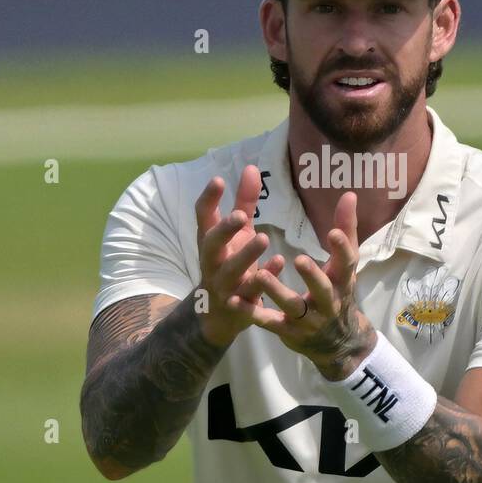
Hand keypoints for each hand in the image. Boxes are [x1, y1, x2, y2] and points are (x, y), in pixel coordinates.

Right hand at [194, 165, 284, 347]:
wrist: (219, 315)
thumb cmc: (230, 263)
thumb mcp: (237, 234)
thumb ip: (244, 203)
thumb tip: (251, 167)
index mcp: (210, 242)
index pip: (203, 218)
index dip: (208, 199)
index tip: (218, 180)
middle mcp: (213, 263)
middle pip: (211, 246)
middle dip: (223, 231)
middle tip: (239, 216)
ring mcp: (225, 286)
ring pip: (232, 272)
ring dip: (246, 256)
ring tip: (263, 238)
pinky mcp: (240, 306)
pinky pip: (252, 294)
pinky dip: (265, 278)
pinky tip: (278, 263)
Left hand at [235, 191, 377, 380]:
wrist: (335, 341)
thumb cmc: (337, 290)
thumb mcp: (344, 264)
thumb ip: (346, 229)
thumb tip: (349, 194)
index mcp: (342, 279)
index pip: (347, 263)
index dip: (342, 248)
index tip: (332, 232)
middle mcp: (328, 300)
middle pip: (322, 288)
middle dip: (312, 276)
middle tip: (298, 260)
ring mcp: (307, 318)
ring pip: (291, 305)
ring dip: (276, 291)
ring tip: (259, 274)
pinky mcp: (288, 330)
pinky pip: (269, 321)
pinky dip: (252, 312)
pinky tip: (234, 300)